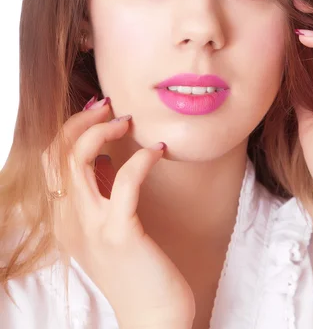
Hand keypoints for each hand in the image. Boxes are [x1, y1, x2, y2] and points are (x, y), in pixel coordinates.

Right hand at [41, 100, 194, 327]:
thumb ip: (98, 193)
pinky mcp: (120, 233)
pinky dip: (141, 158)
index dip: (70, 127)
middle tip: (110, 108)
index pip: (49, 159)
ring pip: (77, 159)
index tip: (98, 111)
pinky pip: (125, 182)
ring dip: (102, 131)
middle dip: (81, 120)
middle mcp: (69, 220)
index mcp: (64, 218)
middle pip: (56, 152)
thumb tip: (101, 154)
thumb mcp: (106, 225)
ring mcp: (92, 226)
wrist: (152, 317)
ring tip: (127, 122)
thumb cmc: (135, 266)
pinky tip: (158, 150)